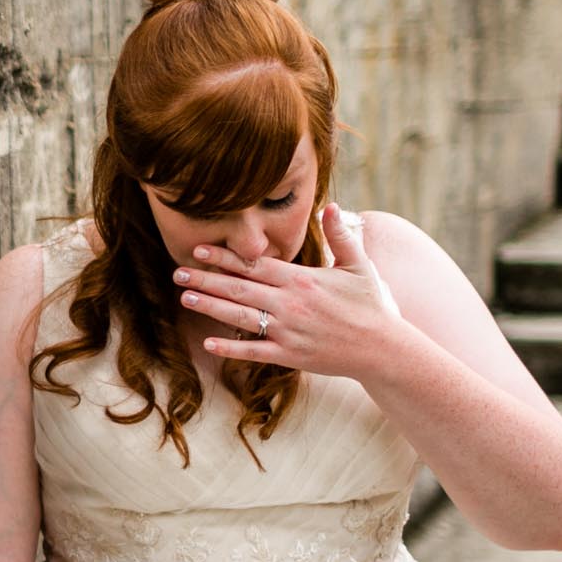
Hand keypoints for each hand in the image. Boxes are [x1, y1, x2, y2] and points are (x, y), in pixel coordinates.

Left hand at [176, 202, 399, 379]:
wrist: (382, 349)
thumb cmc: (370, 305)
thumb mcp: (358, 266)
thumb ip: (341, 236)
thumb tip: (331, 205)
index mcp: (301, 280)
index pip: (254, 264)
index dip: (225, 257)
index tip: (200, 249)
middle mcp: (289, 304)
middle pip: (238, 288)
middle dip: (206, 279)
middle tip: (178, 273)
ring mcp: (288, 331)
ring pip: (240, 317)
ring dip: (209, 307)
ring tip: (185, 298)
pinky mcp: (290, 356)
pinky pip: (254, 351)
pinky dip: (230, 348)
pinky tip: (207, 343)